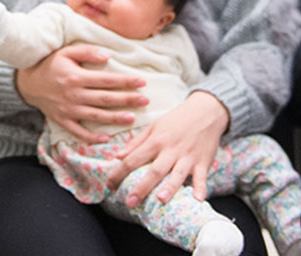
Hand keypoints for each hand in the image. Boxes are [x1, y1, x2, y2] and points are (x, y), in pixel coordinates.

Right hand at [15, 44, 147, 143]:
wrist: (28, 82)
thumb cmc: (50, 65)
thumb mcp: (66, 52)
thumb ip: (87, 52)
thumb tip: (108, 56)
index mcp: (76, 77)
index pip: (106, 80)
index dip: (125, 81)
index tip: (142, 82)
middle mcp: (73, 95)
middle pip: (105, 99)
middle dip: (127, 100)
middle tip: (145, 100)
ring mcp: (68, 109)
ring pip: (96, 116)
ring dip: (115, 118)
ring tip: (132, 118)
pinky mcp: (63, 120)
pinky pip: (79, 132)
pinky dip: (92, 137)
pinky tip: (106, 138)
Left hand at [108, 91, 228, 206]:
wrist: (204, 111)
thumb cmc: (176, 120)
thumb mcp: (154, 127)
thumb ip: (136, 142)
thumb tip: (117, 156)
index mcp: (155, 141)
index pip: (132, 159)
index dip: (119, 172)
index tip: (109, 186)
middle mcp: (170, 150)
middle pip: (154, 170)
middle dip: (141, 187)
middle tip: (129, 202)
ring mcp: (187, 157)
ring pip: (177, 174)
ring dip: (169, 187)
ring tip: (160, 200)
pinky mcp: (203, 162)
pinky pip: (201, 176)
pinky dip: (201, 187)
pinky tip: (198, 199)